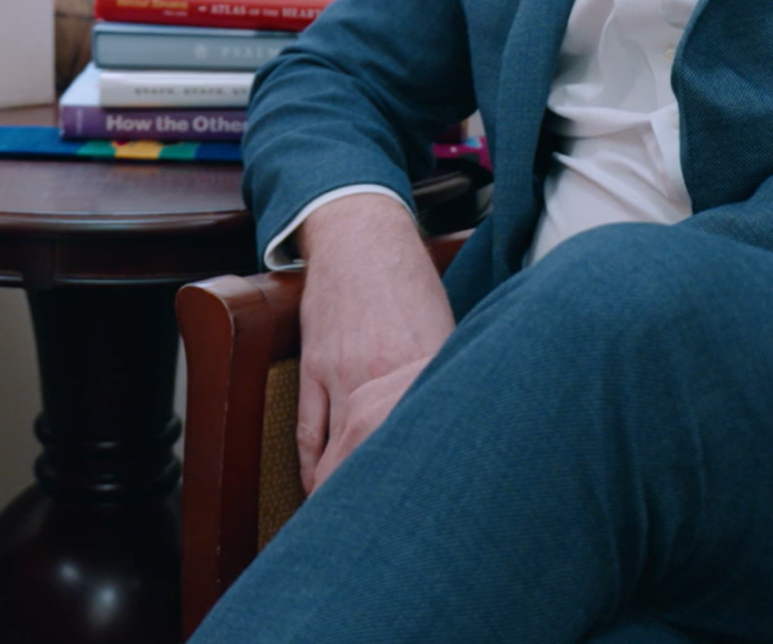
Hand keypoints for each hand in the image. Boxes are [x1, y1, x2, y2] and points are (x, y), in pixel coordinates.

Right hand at [294, 194, 454, 494]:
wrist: (361, 239)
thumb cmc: (410, 286)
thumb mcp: (444, 332)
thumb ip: (445, 380)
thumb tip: (464, 425)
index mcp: (424, 369)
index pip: (423, 442)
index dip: (422, 486)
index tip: (426, 517)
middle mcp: (383, 378)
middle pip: (377, 456)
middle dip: (377, 498)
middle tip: (385, 533)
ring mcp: (343, 375)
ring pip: (338, 451)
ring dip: (339, 492)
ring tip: (346, 522)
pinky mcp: (316, 368)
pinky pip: (308, 429)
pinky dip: (312, 464)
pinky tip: (318, 486)